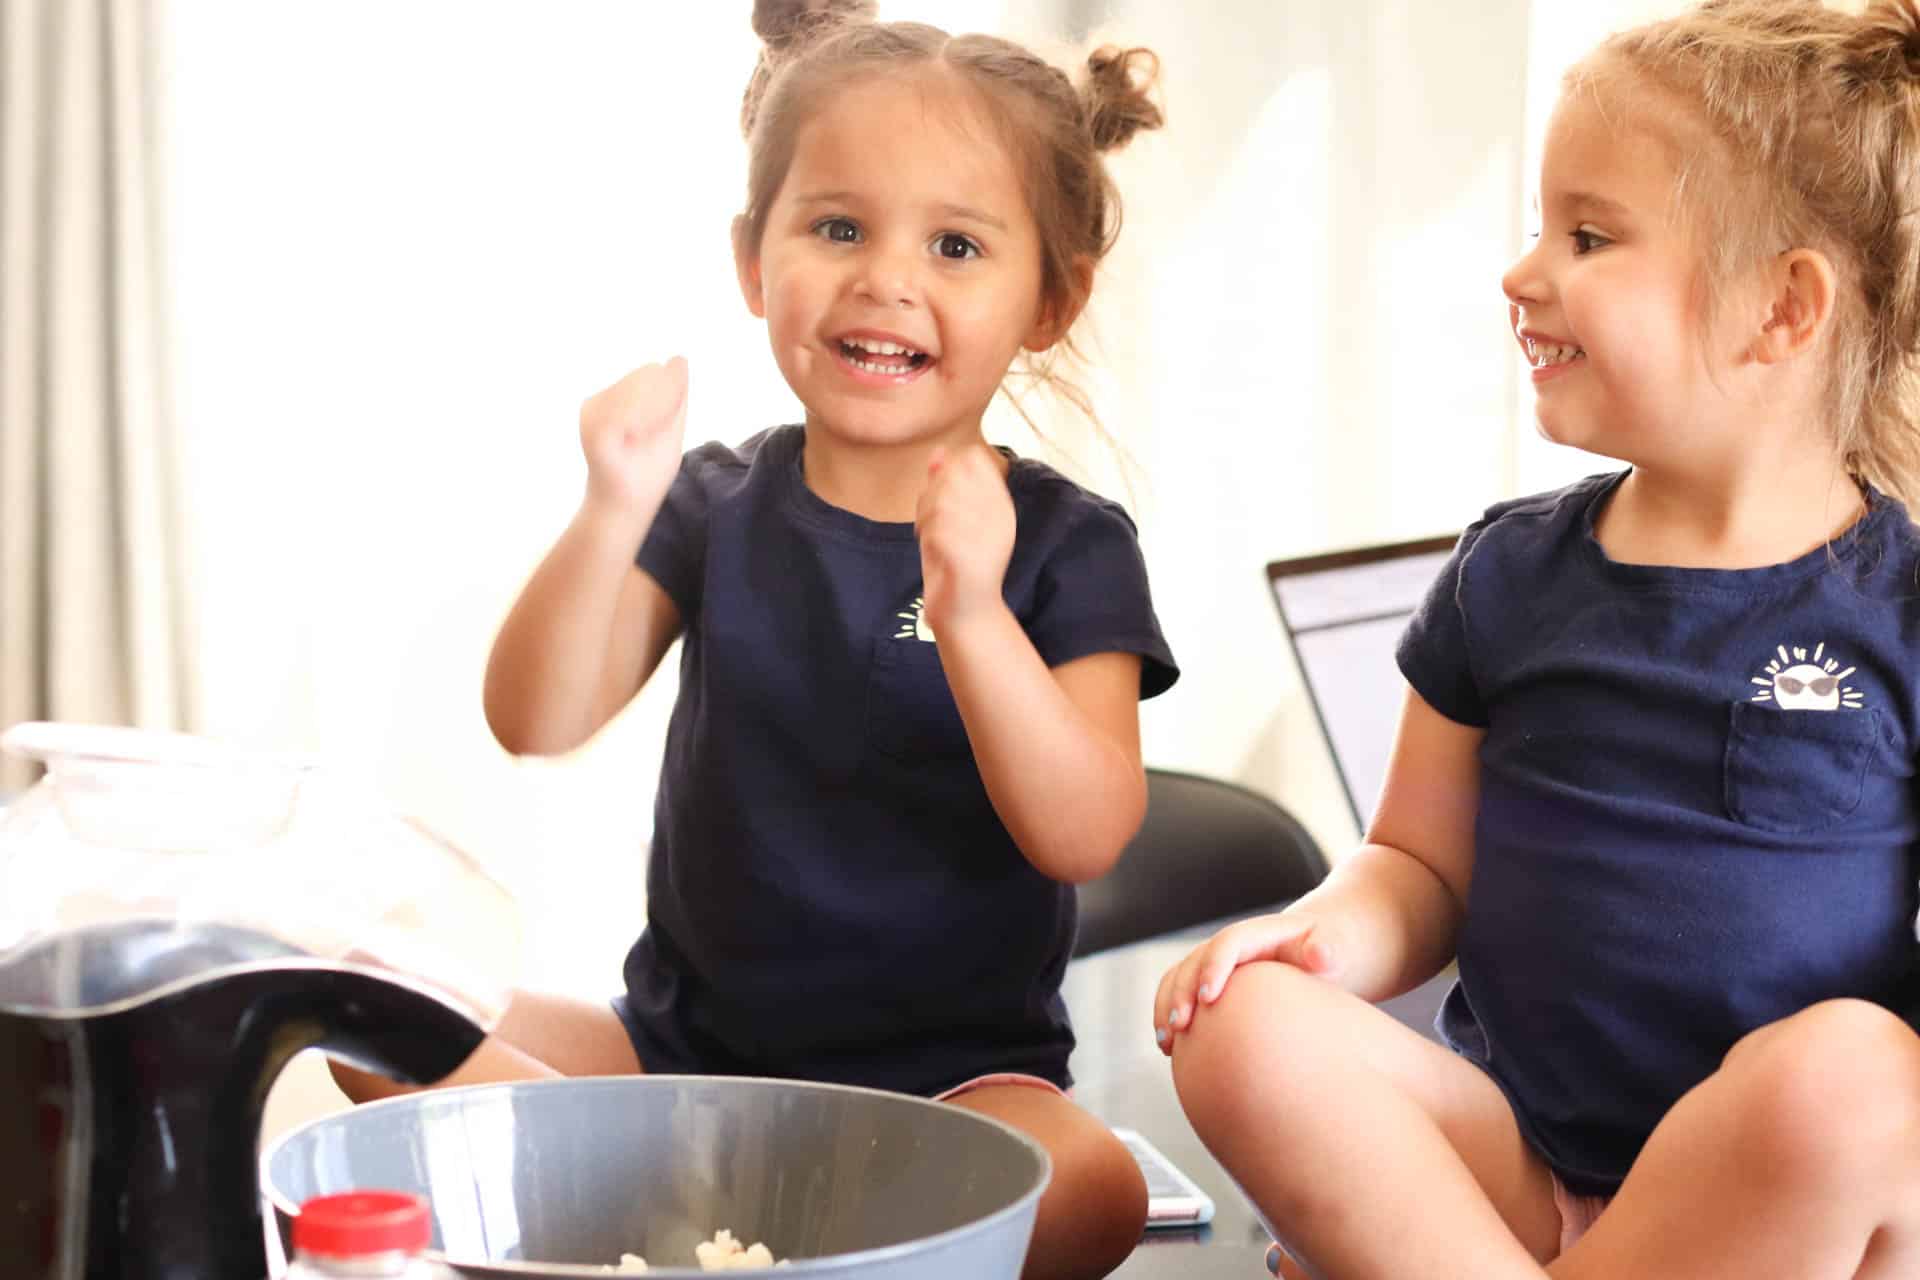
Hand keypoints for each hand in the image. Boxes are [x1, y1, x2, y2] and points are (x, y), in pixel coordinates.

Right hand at [578, 357, 688, 518]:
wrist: (625, 508)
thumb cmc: (647, 473)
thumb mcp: (671, 429)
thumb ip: (675, 395)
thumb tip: (679, 358)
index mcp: (619, 399)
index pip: (654, 372)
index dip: (669, 397)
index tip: (659, 428)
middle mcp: (601, 400)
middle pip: (648, 374)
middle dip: (661, 404)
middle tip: (646, 439)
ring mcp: (593, 410)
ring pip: (641, 388)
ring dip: (653, 417)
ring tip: (638, 444)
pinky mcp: (594, 426)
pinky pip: (631, 409)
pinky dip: (644, 425)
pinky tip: (635, 441)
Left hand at [914, 445, 1014, 636]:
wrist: (966, 615)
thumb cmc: (956, 563)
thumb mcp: (951, 517)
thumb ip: (946, 483)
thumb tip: (939, 451)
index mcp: (1002, 504)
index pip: (972, 459)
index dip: (948, 470)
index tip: (939, 495)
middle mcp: (1002, 517)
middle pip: (954, 476)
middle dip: (931, 492)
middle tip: (927, 518)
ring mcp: (989, 538)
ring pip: (943, 502)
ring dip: (926, 516)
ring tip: (926, 533)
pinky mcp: (972, 560)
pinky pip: (939, 531)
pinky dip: (926, 536)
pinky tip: (928, 548)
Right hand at [1150, 909, 1341, 1055]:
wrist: (1318, 952)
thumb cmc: (1328, 953)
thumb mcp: (1333, 947)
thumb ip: (1327, 949)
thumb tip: (1321, 955)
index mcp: (1257, 935)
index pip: (1227, 942)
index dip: (1214, 966)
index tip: (1209, 997)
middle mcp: (1229, 947)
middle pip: (1195, 960)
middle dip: (1183, 991)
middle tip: (1181, 1024)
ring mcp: (1216, 965)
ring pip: (1179, 977)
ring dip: (1167, 1006)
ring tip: (1166, 1041)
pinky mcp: (1210, 984)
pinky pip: (1180, 995)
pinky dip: (1168, 1017)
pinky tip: (1169, 1049)